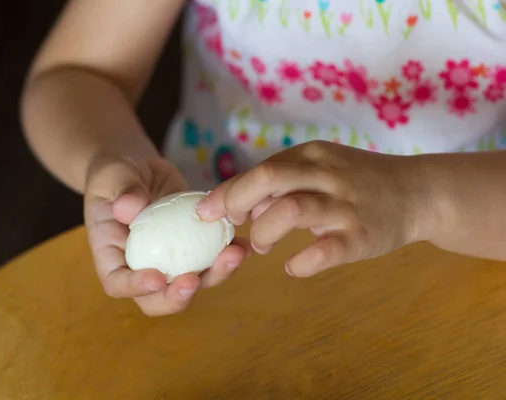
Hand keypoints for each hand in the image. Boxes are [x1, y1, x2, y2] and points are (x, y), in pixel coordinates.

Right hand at [84, 153, 247, 315]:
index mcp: (112, 256)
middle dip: (179, 296)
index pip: (118, 284)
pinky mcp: (193, 248)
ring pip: (193, 283)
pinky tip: (243, 243)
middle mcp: (142, 267)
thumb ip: (121, 191)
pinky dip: (228, 254)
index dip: (137, 288)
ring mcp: (171, 261)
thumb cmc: (115, 174)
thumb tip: (129, 209)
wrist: (139, 168)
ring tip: (233, 254)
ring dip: (215, 274)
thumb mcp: (112, 176)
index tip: (157, 278)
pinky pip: (210, 259)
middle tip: (195, 279)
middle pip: (158, 299)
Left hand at [197, 141, 430, 277]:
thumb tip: (241, 204)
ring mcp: (346, 205)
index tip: (207, 211)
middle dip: (236, 202)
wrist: (419, 192)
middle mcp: (327, 175)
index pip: (259, 170)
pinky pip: (322, 252)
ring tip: (261, 245)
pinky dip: (299, 263)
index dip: (228, 192)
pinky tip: (292, 266)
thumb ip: (283, 182)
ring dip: (265, 232)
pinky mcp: (362, 237)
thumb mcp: (321, 168)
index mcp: (312, 155)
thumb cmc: (358, 181)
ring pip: (290, 210)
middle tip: (229, 225)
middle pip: (269, 178)